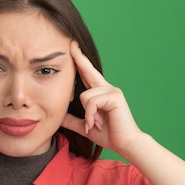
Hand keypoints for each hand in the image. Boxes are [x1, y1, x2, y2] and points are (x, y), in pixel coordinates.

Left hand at [61, 41, 142, 157]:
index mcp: (100, 93)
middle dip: (79, 57)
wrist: (125, 143)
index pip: (87, 74)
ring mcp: (111, 90)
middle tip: (71, 42)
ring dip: (87, 115)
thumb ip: (73, 120)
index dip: (80, 61)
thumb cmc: (109, 134)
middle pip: (88, 70)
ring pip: (84, 96)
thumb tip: (59, 117)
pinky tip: (97, 124)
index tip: (73, 48)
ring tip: (95, 124)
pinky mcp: (114, 96)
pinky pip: (91, 102)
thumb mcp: (86, 126)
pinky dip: (91, 116)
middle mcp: (106, 88)